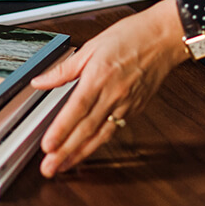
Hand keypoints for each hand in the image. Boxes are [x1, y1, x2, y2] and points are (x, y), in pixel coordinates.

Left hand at [31, 0, 189, 176]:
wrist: (164, 39)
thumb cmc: (130, 37)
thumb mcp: (90, 47)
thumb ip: (64, 70)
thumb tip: (40, 81)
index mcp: (99, 78)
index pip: (77, 110)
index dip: (61, 130)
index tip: (48, 146)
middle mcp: (113, 95)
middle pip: (86, 129)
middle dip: (66, 152)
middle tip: (49, 168)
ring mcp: (125, 105)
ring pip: (101, 136)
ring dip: (81, 154)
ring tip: (64, 167)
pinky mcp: (134, 109)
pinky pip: (113, 131)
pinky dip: (98, 144)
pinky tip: (86, 152)